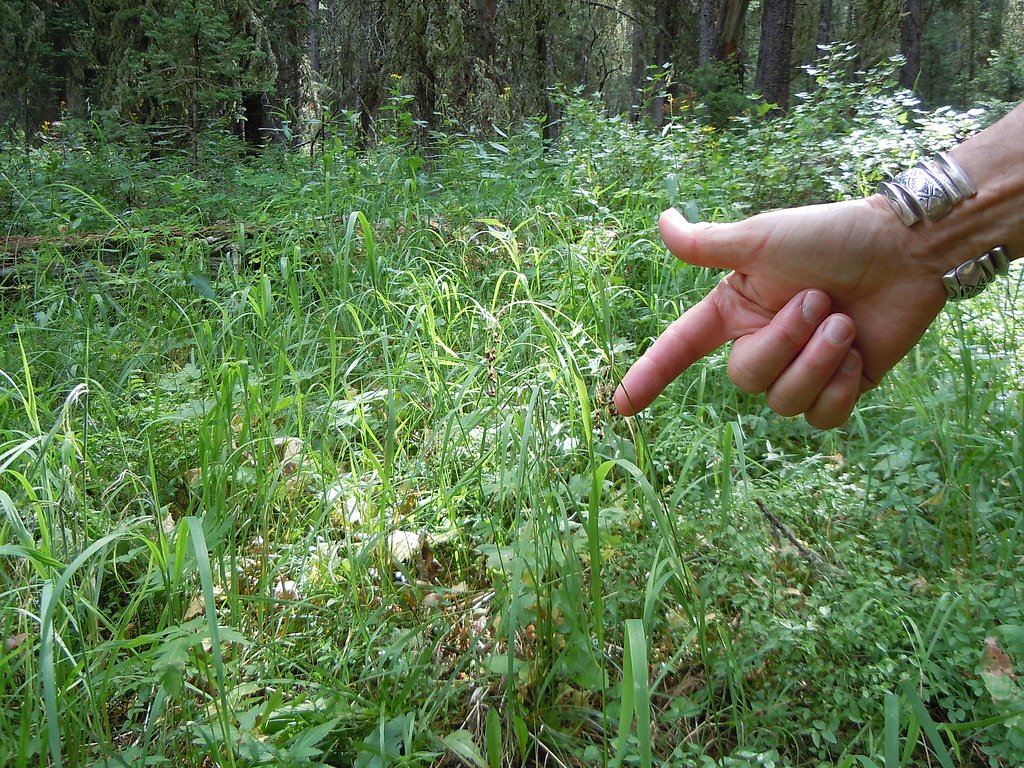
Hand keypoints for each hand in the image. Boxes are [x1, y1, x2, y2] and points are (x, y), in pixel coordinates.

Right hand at [614, 198, 952, 428]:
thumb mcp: (763, 238)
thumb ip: (708, 244)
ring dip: (819, 361)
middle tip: (820, 301)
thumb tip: (661, 223)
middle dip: (786, 341)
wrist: (908, 250)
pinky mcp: (841, 388)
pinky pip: (823, 417)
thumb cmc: (832, 236)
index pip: (681, 349)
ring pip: (785, 402)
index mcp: (736, 311)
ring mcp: (802, 369)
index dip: (650, 376)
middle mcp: (763, 343)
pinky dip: (842, 387)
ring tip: (846, 323)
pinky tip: (858, 354)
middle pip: (746, 379)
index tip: (620, 407)